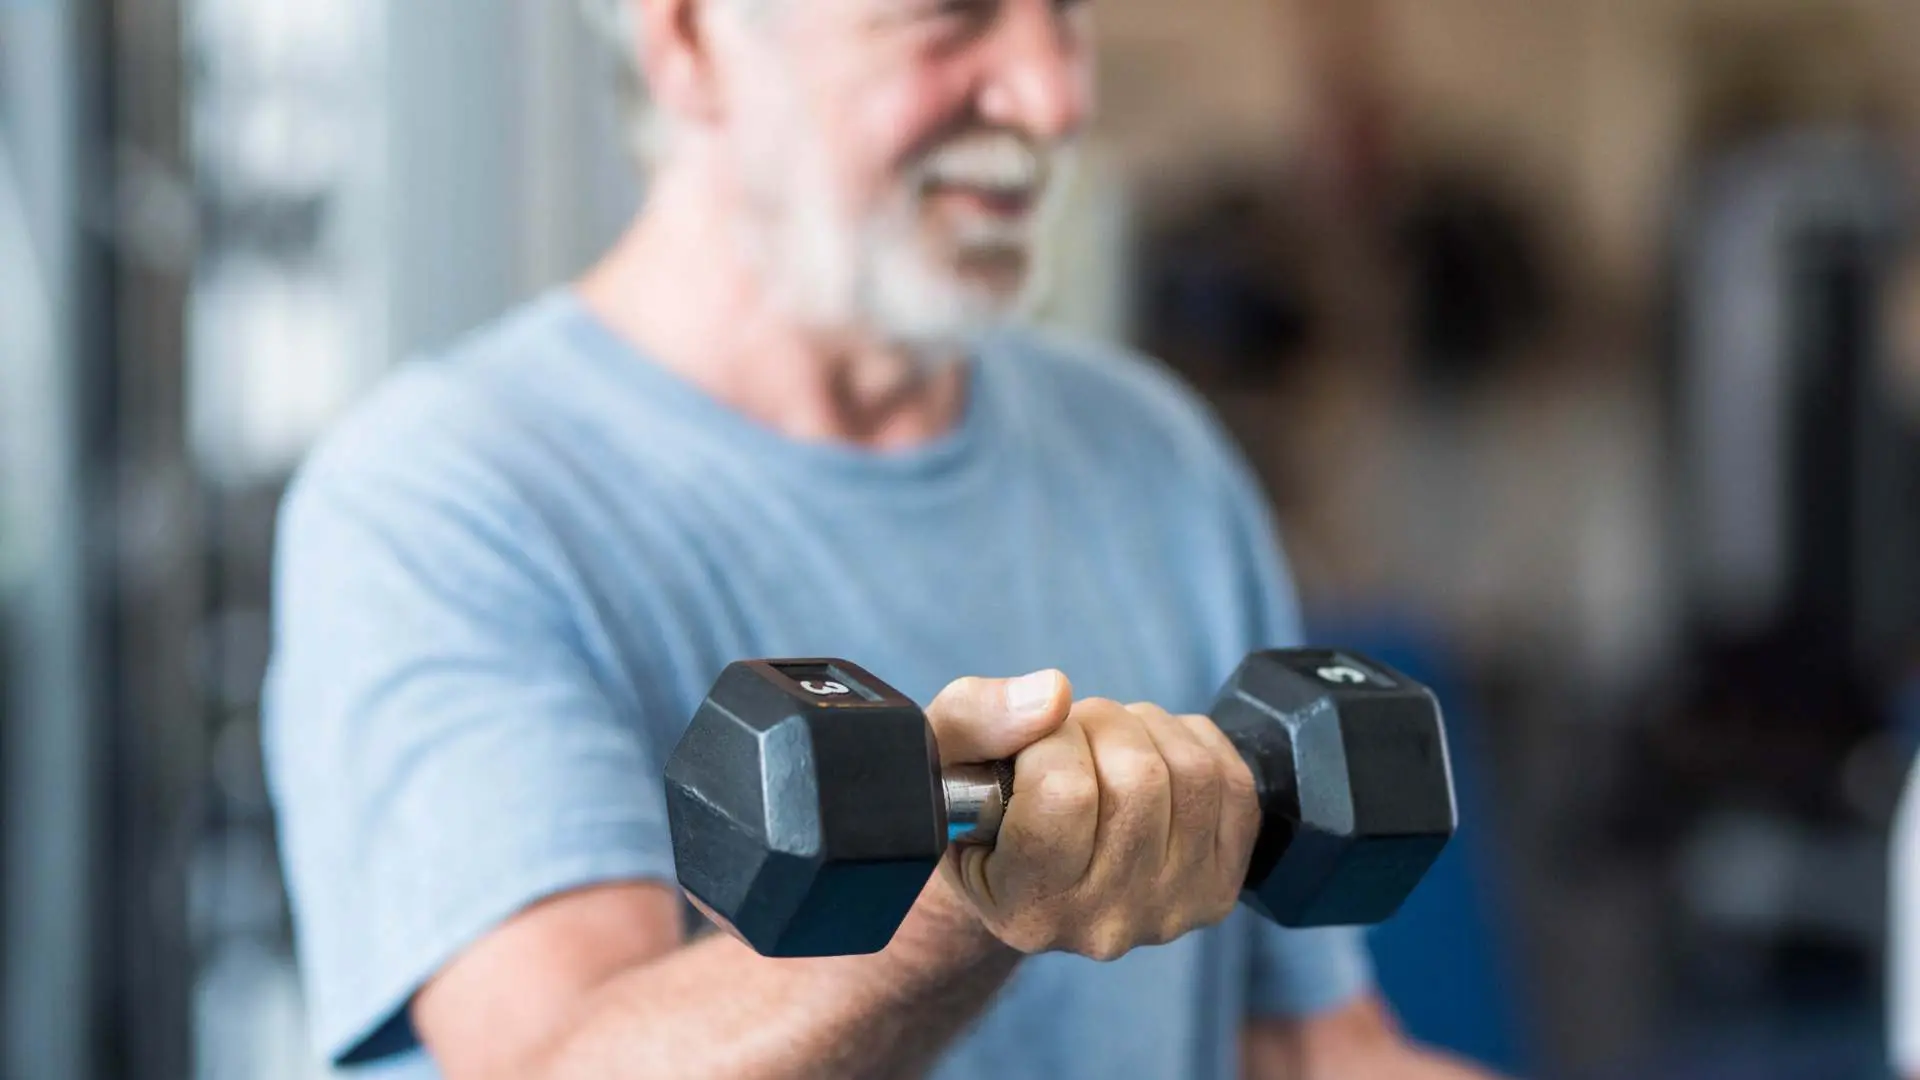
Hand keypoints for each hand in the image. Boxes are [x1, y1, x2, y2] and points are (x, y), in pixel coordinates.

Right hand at [934, 683, 1260, 960]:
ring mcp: (1171, 911)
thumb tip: (1054, 694)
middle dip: (1099, 726)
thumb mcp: (939, 757)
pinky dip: (1191, 743)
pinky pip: (1233, 783)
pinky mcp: (1218, 888)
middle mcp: (1103, 924)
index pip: (1064, 792)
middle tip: (1067, 737)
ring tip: (1104, 745)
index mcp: (1027, 907)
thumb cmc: (973, 804)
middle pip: (1139, 778)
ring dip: (1145, 729)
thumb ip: (976, 719)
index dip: (1046, 740)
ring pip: (1190, 773)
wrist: (1021, 865)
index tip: (1028, 748)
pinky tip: (1150, 755)